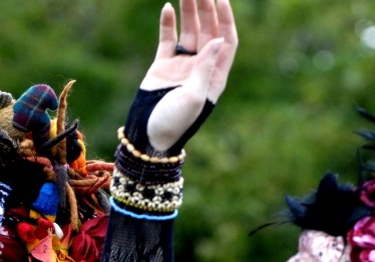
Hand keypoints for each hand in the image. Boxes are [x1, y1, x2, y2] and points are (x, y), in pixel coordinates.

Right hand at [141, 0, 237, 150]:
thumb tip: (218, 39)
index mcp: (215, 76)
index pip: (226, 41)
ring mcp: (182, 65)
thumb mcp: (195, 97)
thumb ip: (206, 67)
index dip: (226, 19)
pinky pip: (168, 39)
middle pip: (208, 31)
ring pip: (189, 31)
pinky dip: (168, 24)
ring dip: (189, 12)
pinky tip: (168, 8)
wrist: (148, 136)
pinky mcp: (163, 65)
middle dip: (206, 10)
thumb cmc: (175, 122)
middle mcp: (201, 68)